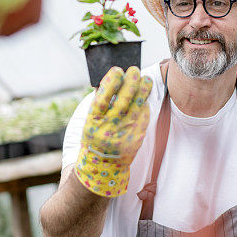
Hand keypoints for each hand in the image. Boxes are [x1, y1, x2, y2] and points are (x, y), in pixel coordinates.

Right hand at [75, 66, 152, 196]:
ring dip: (142, 92)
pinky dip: (145, 105)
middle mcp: (108, 128)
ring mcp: (124, 135)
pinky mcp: (136, 139)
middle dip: (130, 84)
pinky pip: (143, 119)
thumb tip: (108, 80)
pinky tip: (145, 96)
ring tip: (146, 79)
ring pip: (136, 108)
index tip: (117, 70)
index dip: (110, 84)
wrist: (102, 166)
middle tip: (135, 70)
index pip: (102, 100)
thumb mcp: (89, 122)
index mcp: (93, 122)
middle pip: (122, 102)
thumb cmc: (94, 137)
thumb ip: (98, 102)